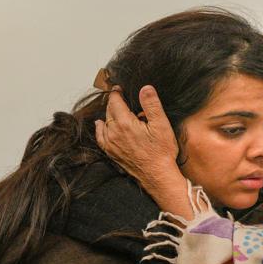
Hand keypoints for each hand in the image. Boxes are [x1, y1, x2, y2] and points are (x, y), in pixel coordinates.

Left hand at [95, 86, 192, 218]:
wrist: (157, 175)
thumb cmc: (161, 152)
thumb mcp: (161, 125)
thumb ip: (152, 105)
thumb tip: (145, 88)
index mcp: (124, 123)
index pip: (115, 101)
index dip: (117, 92)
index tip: (119, 88)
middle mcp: (113, 132)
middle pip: (109, 110)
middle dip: (115, 102)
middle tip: (122, 98)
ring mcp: (110, 143)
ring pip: (105, 121)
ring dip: (110, 114)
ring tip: (118, 110)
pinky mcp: (111, 152)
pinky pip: (100, 136)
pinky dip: (100, 128)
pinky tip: (102, 124)